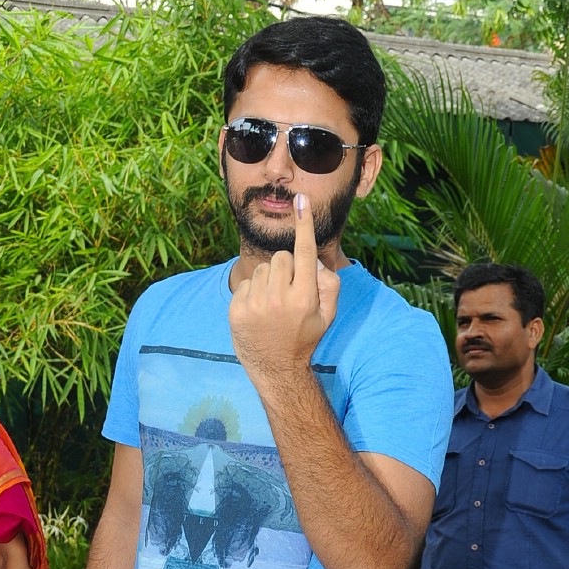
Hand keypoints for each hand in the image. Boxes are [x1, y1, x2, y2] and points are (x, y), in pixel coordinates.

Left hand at [228, 192, 340, 381]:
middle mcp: (280, 299)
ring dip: (269, 280)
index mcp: (305, 297)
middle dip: (287, 268)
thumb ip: (330, 285)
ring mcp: (257, 304)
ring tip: (273, 305)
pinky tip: (259, 312)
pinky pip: (247, 282)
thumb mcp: (327, 316)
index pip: (305, 252)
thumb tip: (315, 262)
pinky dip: (254, 292)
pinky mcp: (238, 309)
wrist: (275, 369)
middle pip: (282, 257)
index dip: (304, 224)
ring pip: (263, 269)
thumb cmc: (304, 338)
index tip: (301, 200)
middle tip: (289, 293)